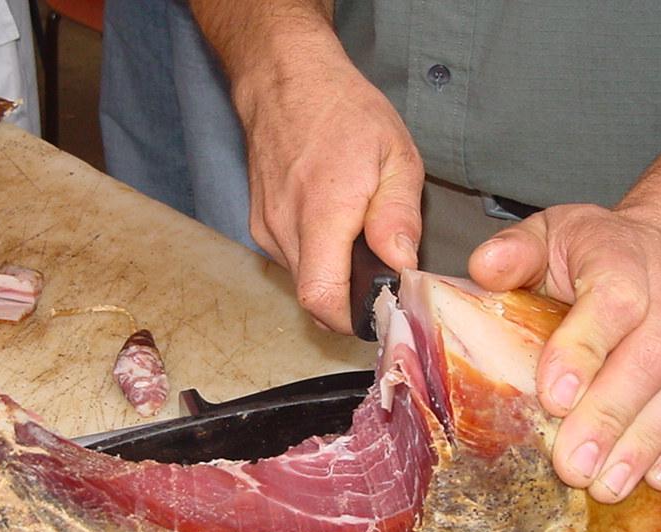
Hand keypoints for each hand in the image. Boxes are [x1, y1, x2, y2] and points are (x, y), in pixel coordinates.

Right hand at [232, 31, 423, 332]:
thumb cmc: (344, 111)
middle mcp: (286, 229)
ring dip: (333, 276)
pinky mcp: (259, 226)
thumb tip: (401, 266)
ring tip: (356, 242)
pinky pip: (292, 261)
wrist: (284, 81)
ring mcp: (267, 229)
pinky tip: (333, 229)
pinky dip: (316, 258)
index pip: (322, 299)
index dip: (351, 321)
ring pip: (303, 280)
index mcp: (323, 214)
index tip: (379, 312)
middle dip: (349, 301)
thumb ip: (399, 215)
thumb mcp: (395, 155)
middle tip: (380, 279)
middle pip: (313, 299)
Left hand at [468, 203, 660, 502]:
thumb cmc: (590, 251)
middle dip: (611, 418)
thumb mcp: (545, 236)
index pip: (612, 302)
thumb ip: (514, 252)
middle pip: (652, 357)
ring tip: (610, 484)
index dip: (584, 351)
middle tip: (574, 467)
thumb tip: (485, 267)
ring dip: (649, 441)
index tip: (555, 401)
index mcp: (620, 255)